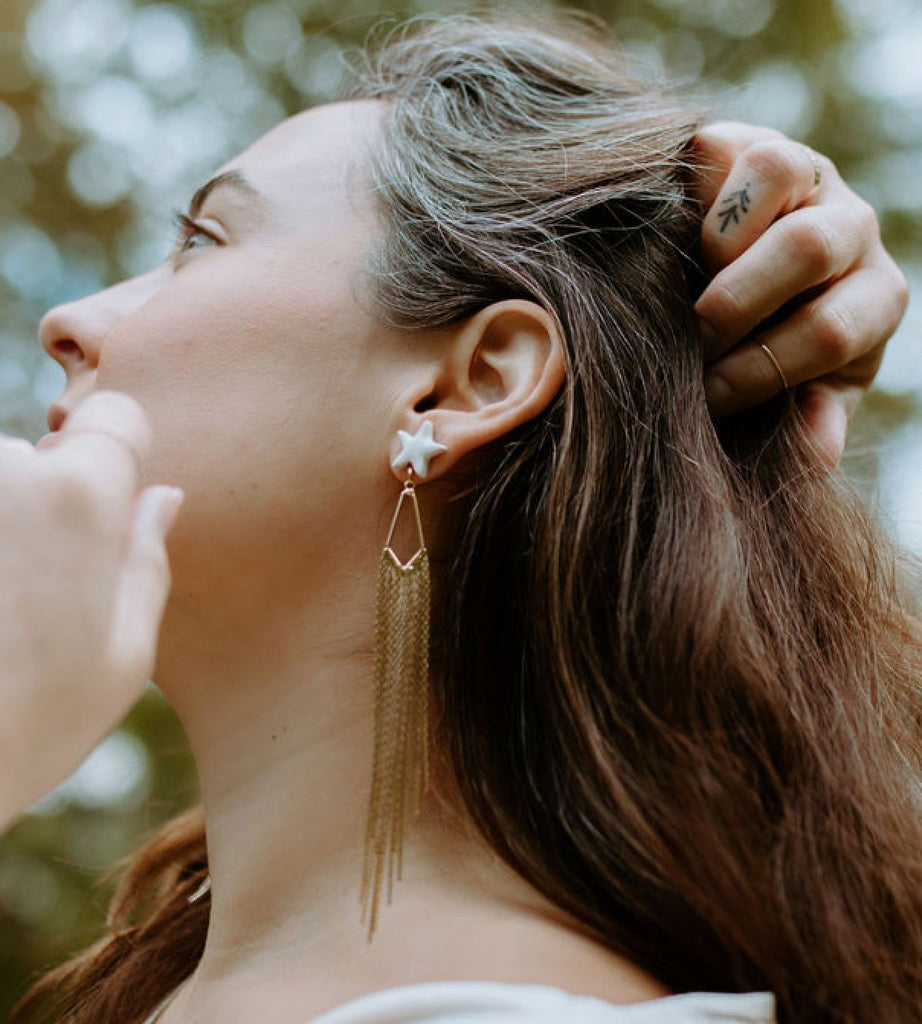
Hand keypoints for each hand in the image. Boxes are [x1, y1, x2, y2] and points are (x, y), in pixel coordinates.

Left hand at [0, 391, 181, 830]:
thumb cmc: (31, 725)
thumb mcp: (127, 653)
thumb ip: (146, 558)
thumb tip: (162, 496)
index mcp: (80, 497)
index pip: (116, 416)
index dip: (123, 456)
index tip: (114, 507)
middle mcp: (4, 470)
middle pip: (47, 455)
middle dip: (54, 503)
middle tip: (46, 592)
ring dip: (5, 526)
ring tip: (3, 611)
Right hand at [694, 122, 908, 465]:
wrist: (749, 286)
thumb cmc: (776, 356)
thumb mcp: (804, 396)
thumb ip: (813, 423)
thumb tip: (815, 452)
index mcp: (875, 297)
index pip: (832, 329)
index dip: (764, 370)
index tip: (710, 398)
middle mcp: (852, 229)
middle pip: (810, 245)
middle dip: (736, 302)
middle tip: (690, 339)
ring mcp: (806, 177)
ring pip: (778, 168)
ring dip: (719, 232)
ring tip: (682, 278)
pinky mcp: (749, 144)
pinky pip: (723, 145)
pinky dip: (691, 184)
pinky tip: (664, 233)